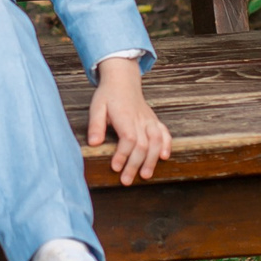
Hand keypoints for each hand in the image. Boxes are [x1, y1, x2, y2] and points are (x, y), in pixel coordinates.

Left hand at [85, 56, 170, 184]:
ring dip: (152, 159)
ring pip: (156, 141)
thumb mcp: (96, 107)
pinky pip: (164, 133)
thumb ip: (96, 125)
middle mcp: (140, 119)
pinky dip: (166, 145)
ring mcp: (149, 120)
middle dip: (135, 164)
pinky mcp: (154, 121)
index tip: (115, 167)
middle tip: (126, 180)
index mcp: (125, 116)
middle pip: (143, 144)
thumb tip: (94, 143)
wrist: (123, 80)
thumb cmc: (108, 95)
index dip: (123, 154)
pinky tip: (164, 157)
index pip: (128, 138)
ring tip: (145, 175)